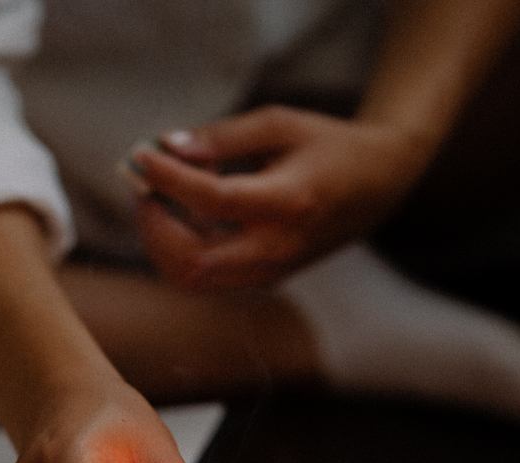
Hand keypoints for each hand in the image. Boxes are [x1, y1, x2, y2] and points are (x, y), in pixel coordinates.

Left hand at [129, 105, 431, 290]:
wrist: (378, 186)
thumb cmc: (328, 147)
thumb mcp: (281, 125)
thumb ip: (223, 137)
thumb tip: (169, 146)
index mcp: (290, 203)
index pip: (214, 201)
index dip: (169, 180)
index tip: (141, 155)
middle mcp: (279, 249)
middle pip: (193, 263)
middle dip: (155, 228)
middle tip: (143, 189)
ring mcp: (272, 271)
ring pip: (195, 279)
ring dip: (165, 242)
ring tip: (162, 198)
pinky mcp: (266, 279)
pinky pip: (209, 276)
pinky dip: (185, 248)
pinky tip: (189, 213)